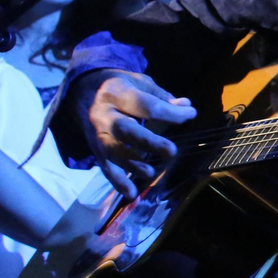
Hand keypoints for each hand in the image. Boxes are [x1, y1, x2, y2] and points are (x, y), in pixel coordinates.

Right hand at [79, 70, 197, 198]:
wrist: (86, 92)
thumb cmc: (122, 88)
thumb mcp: (141, 83)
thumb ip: (162, 96)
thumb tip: (186, 107)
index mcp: (117, 93)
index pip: (146, 105)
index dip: (170, 112)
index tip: (191, 115)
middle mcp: (104, 114)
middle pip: (125, 129)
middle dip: (148, 142)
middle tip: (171, 151)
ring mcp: (97, 133)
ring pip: (112, 151)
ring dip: (132, 164)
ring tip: (151, 172)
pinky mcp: (95, 149)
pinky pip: (105, 166)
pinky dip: (117, 181)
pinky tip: (132, 193)